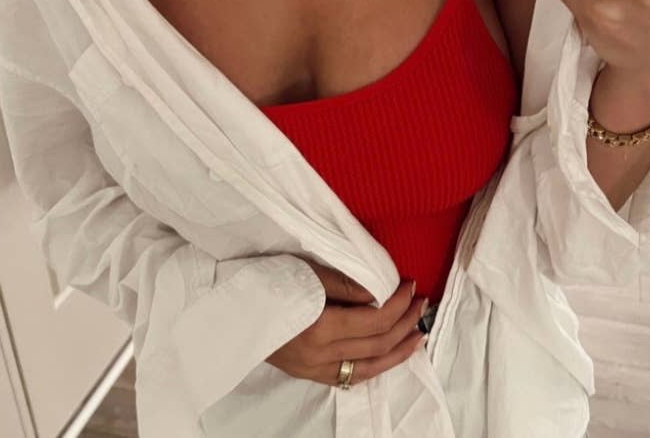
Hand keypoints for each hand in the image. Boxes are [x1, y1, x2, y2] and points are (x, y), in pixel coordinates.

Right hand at [265, 259, 427, 386]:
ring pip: (369, 368)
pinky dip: (375, 365)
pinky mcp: (309, 374)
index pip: (374, 320)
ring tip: (418, 335)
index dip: (398, 303)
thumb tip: (380, 292)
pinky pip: (351, 377)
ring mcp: (314, 369)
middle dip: (405, 323)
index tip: (411, 286)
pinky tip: (387, 355)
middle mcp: (320, 355)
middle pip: (376, 344)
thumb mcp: (306, 273)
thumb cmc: (264, 283)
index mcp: (320, 328)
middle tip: (420, 302)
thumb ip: (346, 285)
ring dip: (398, 351)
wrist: (229, 310)